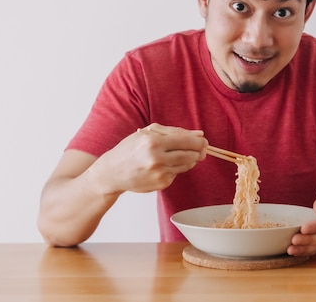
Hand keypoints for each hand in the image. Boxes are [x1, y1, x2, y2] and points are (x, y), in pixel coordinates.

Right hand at [86, 123, 207, 194]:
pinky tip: (163, 165)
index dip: (200, 141)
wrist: (112, 172)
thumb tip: (199, 134)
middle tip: (199, 149)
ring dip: (188, 159)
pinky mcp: (161, 184)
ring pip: (187, 165)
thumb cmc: (130, 149)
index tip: (203, 141)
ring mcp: (160, 173)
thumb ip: (174, 132)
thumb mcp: (147, 133)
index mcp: (153, 142)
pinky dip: (175, 168)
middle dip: (198, 151)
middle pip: (192, 154)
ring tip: (176, 155)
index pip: (188, 141)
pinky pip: (178, 174)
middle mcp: (157, 158)